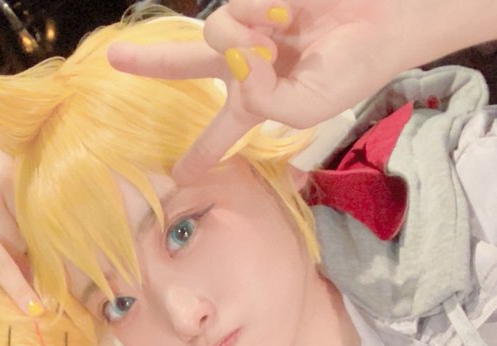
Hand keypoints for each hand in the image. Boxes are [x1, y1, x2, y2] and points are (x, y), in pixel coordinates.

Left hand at [108, 0, 496, 178]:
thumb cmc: (352, 69)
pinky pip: (234, 9)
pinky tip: (285, 15)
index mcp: (257, 102)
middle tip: (114, 58)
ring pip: (213, 34)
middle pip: (187, 64)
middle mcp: (246, 65)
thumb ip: (260, 102)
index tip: (178, 176)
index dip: (199, 155)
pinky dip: (256, 16)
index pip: (220, 135)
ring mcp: (249, 28)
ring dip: (239, 40)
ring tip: (276, 38)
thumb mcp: (303, 108)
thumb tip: (232, 64)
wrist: (384, 20)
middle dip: (150, 62)